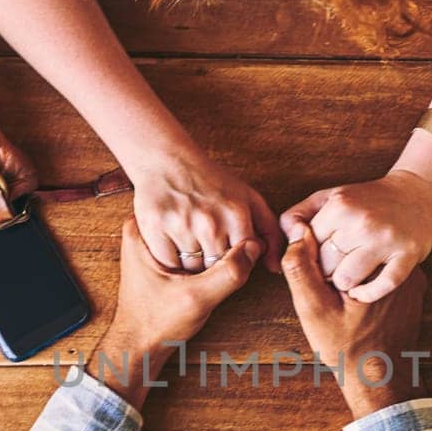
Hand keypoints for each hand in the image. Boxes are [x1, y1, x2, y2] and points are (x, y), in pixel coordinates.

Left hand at [99, 217, 260, 408]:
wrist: (138, 344)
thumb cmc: (156, 323)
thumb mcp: (196, 299)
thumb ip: (227, 274)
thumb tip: (256, 247)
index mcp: (142, 229)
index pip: (195, 212)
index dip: (224, 226)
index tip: (243, 242)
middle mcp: (146, 227)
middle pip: (198, 219)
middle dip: (222, 236)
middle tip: (234, 256)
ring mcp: (155, 239)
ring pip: (199, 231)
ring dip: (218, 246)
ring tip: (225, 265)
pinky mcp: (165, 252)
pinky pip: (196, 244)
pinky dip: (210, 254)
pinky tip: (217, 270)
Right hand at [132, 149, 282, 275]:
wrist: (167, 160)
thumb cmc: (212, 183)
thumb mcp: (249, 200)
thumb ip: (270, 233)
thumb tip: (276, 267)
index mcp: (236, 214)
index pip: (242, 263)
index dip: (234, 262)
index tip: (226, 250)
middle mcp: (210, 222)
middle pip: (216, 269)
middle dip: (213, 264)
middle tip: (205, 246)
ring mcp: (181, 225)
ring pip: (192, 270)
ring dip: (191, 263)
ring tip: (189, 242)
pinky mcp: (155, 228)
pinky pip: (168, 263)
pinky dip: (170, 259)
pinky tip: (173, 243)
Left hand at [278, 169, 431, 302]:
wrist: (416, 195)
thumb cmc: (365, 201)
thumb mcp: (329, 198)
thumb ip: (298, 216)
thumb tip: (288, 237)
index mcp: (341, 206)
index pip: (307, 246)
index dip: (310, 255)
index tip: (321, 255)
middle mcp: (362, 222)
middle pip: (324, 265)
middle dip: (326, 270)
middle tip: (337, 265)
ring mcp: (386, 240)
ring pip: (345, 279)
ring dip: (345, 283)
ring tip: (350, 274)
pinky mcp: (407, 256)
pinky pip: (381, 286)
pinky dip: (368, 293)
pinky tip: (362, 290)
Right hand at [281, 221, 425, 418]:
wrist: (381, 378)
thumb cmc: (346, 347)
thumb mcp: (313, 308)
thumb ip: (301, 267)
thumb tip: (296, 230)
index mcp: (375, 263)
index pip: (339, 237)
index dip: (320, 256)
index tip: (319, 284)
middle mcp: (400, 264)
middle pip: (359, 246)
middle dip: (339, 263)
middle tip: (332, 296)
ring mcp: (412, 276)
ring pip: (372, 258)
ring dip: (354, 270)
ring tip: (345, 302)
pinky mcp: (415, 289)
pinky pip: (385, 272)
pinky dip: (370, 281)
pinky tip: (360, 305)